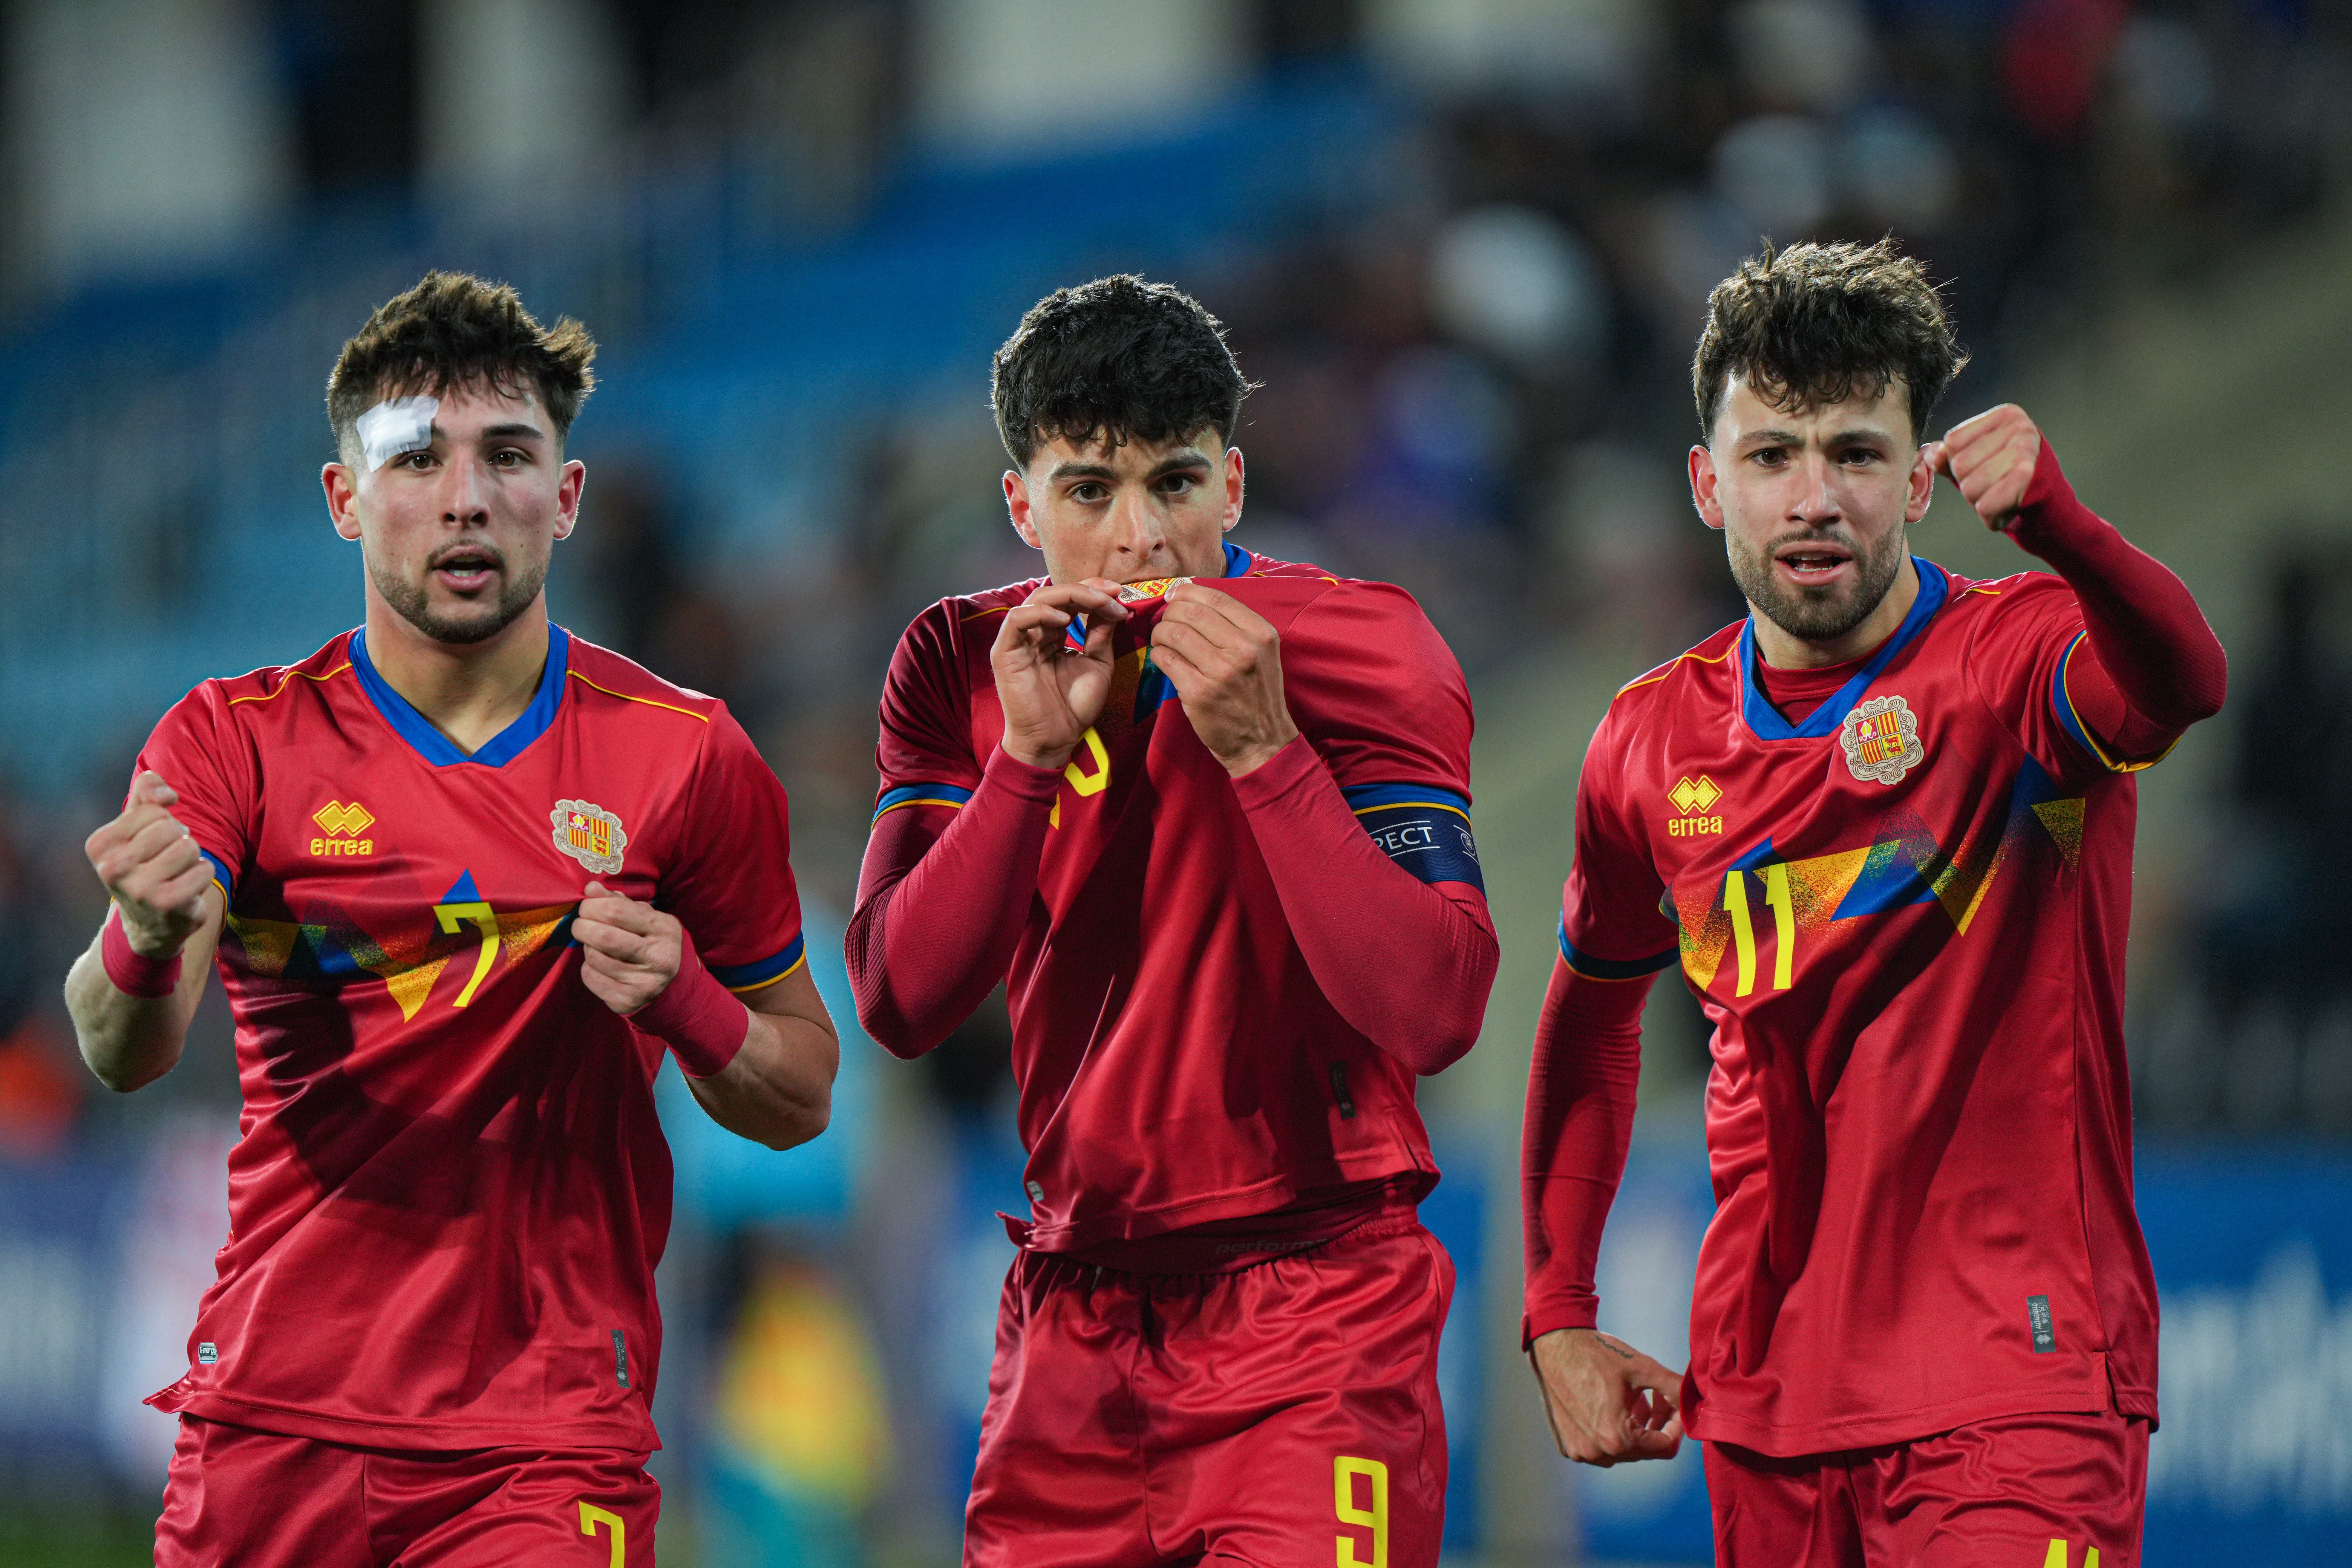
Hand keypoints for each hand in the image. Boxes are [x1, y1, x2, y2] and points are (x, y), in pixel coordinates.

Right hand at [85, 772, 212, 957]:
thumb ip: (146, 794)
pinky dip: (203, 875)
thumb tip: (164, 793)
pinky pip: (205, 869)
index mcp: (99, 844)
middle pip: (171, 827)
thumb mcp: (137, 827)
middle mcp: (112, 868)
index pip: (152, 810)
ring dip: (192, 858)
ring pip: (190, 846)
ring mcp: (138, 888)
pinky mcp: (166, 904)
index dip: (164, 823)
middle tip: (168, 861)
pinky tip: (187, 889)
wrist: (148, 923)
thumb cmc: (145, 865)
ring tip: (177, 874)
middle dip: (179, 840)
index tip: (153, 844)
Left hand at [574, 880, 685, 1016]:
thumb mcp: (645, 918)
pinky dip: (588, 968)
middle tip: (580, 925)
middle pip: (603, 936)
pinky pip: (591, 978)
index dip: (592, 905)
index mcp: (664, 929)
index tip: (586, 907)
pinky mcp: (628, 1001)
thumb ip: (619, 902)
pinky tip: (600, 965)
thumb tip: (591, 888)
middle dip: (582, 926)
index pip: (616, 910)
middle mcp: (658, 957)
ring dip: (587, 948)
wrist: (670, 986)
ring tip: (595, 946)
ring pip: (594, 958)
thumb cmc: (652, 942)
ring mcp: (644, 982)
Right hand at [991, 578, 1128, 769]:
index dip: (1094, 591)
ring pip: (1037, 599)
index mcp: (1053, 634)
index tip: (1120, 594)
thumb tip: (1113, 603)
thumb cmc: (1074, 707)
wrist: (1056, 740)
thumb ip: (1100, 633)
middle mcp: (1035, 632)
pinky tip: (1065, 619)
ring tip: (1097, 602)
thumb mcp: (1098, 663)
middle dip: (1087, 589)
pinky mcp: (1004, 652)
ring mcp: (1018, 641)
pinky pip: (1017, 620)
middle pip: (1056, 594)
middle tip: (1112, 593)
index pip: (1071, 600)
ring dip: (1070, 595)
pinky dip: (1041, 613)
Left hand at [1149, 583, 1299, 776]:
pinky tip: (1164, 660)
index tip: (1175, 597)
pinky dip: (1158, 655)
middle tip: (1165, 623)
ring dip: (1160, 634)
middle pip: (1190, 611)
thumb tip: (1191, 596)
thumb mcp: (1261, 653)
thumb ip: (1235, 626)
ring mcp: (1221, 671)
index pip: (1216, 597)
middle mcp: (1243, 649)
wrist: (1262, 742)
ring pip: (1173, 632)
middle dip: (1169, 613)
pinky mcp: (1199, 692)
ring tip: (1162, 642)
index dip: (1187, 592)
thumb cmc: (1257, 695)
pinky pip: (1165, 659)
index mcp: (1260, 634)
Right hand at [1528, 1327, 1684, 1466]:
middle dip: (1656, 1424)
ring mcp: (1579, 1451)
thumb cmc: (1597, 1353)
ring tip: (1632, 1397)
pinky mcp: (1567, 1445)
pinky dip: (1611, 1431)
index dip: (1676, 1425)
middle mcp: (1597, 1452)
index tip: (1672, 1403)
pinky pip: (1601, 1447)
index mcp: (1617, 1438)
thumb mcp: (1643, 1368)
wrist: (1554, 1343)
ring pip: (1624, 1450)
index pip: (1666, 1447)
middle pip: (1645, 1450)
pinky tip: (1610, 1403)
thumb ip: (1676, 1389)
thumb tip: (1698, 1402)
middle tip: (1655, 1395)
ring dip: (1635, 1428)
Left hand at [1927, 403, 2041, 531]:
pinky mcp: (2028, 477)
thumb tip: (1933, 453)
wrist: (2047, 503)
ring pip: (1970, 487)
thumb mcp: (1975, 460)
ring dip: (1979, 501)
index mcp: (2005, 415)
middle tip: (1994, 486)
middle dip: (1969, 485)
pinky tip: (2005, 509)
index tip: (1984, 466)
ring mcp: (2025, 450)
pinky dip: (1989, 516)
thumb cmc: (2006, 477)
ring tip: (2000, 496)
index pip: (1953, 442)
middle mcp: (2019, 426)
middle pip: (1960, 465)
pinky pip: (1985, 505)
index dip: (1959, 464)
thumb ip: (1948, 455)